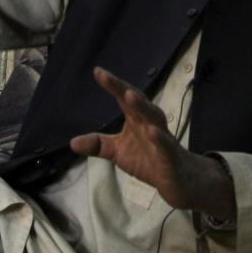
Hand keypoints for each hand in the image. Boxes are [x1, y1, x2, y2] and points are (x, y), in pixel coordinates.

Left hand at [70, 67, 235, 219]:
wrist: (179, 181)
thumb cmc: (149, 160)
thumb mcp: (119, 153)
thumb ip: (98, 145)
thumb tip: (72, 142)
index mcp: (136, 120)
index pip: (123, 99)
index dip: (112, 85)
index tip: (98, 71)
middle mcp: (149, 124)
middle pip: (138, 102)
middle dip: (123, 89)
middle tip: (107, 77)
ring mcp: (162, 139)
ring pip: (154, 117)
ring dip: (142, 106)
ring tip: (129, 96)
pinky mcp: (170, 157)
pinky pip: (166, 145)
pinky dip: (160, 138)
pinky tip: (152, 131)